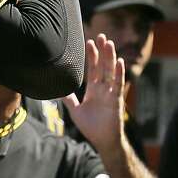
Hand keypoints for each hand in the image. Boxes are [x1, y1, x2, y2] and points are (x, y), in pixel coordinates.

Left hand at [63, 35, 125, 156]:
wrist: (102, 141)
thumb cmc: (91, 127)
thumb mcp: (76, 110)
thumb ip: (69, 99)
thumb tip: (57, 90)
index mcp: (94, 90)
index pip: (93, 69)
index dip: (92, 56)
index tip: (90, 42)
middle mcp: (103, 89)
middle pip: (103, 66)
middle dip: (102, 51)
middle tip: (101, 36)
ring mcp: (111, 93)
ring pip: (111, 72)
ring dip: (110, 57)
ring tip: (109, 43)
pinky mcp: (116, 100)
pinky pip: (118, 84)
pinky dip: (119, 73)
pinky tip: (119, 62)